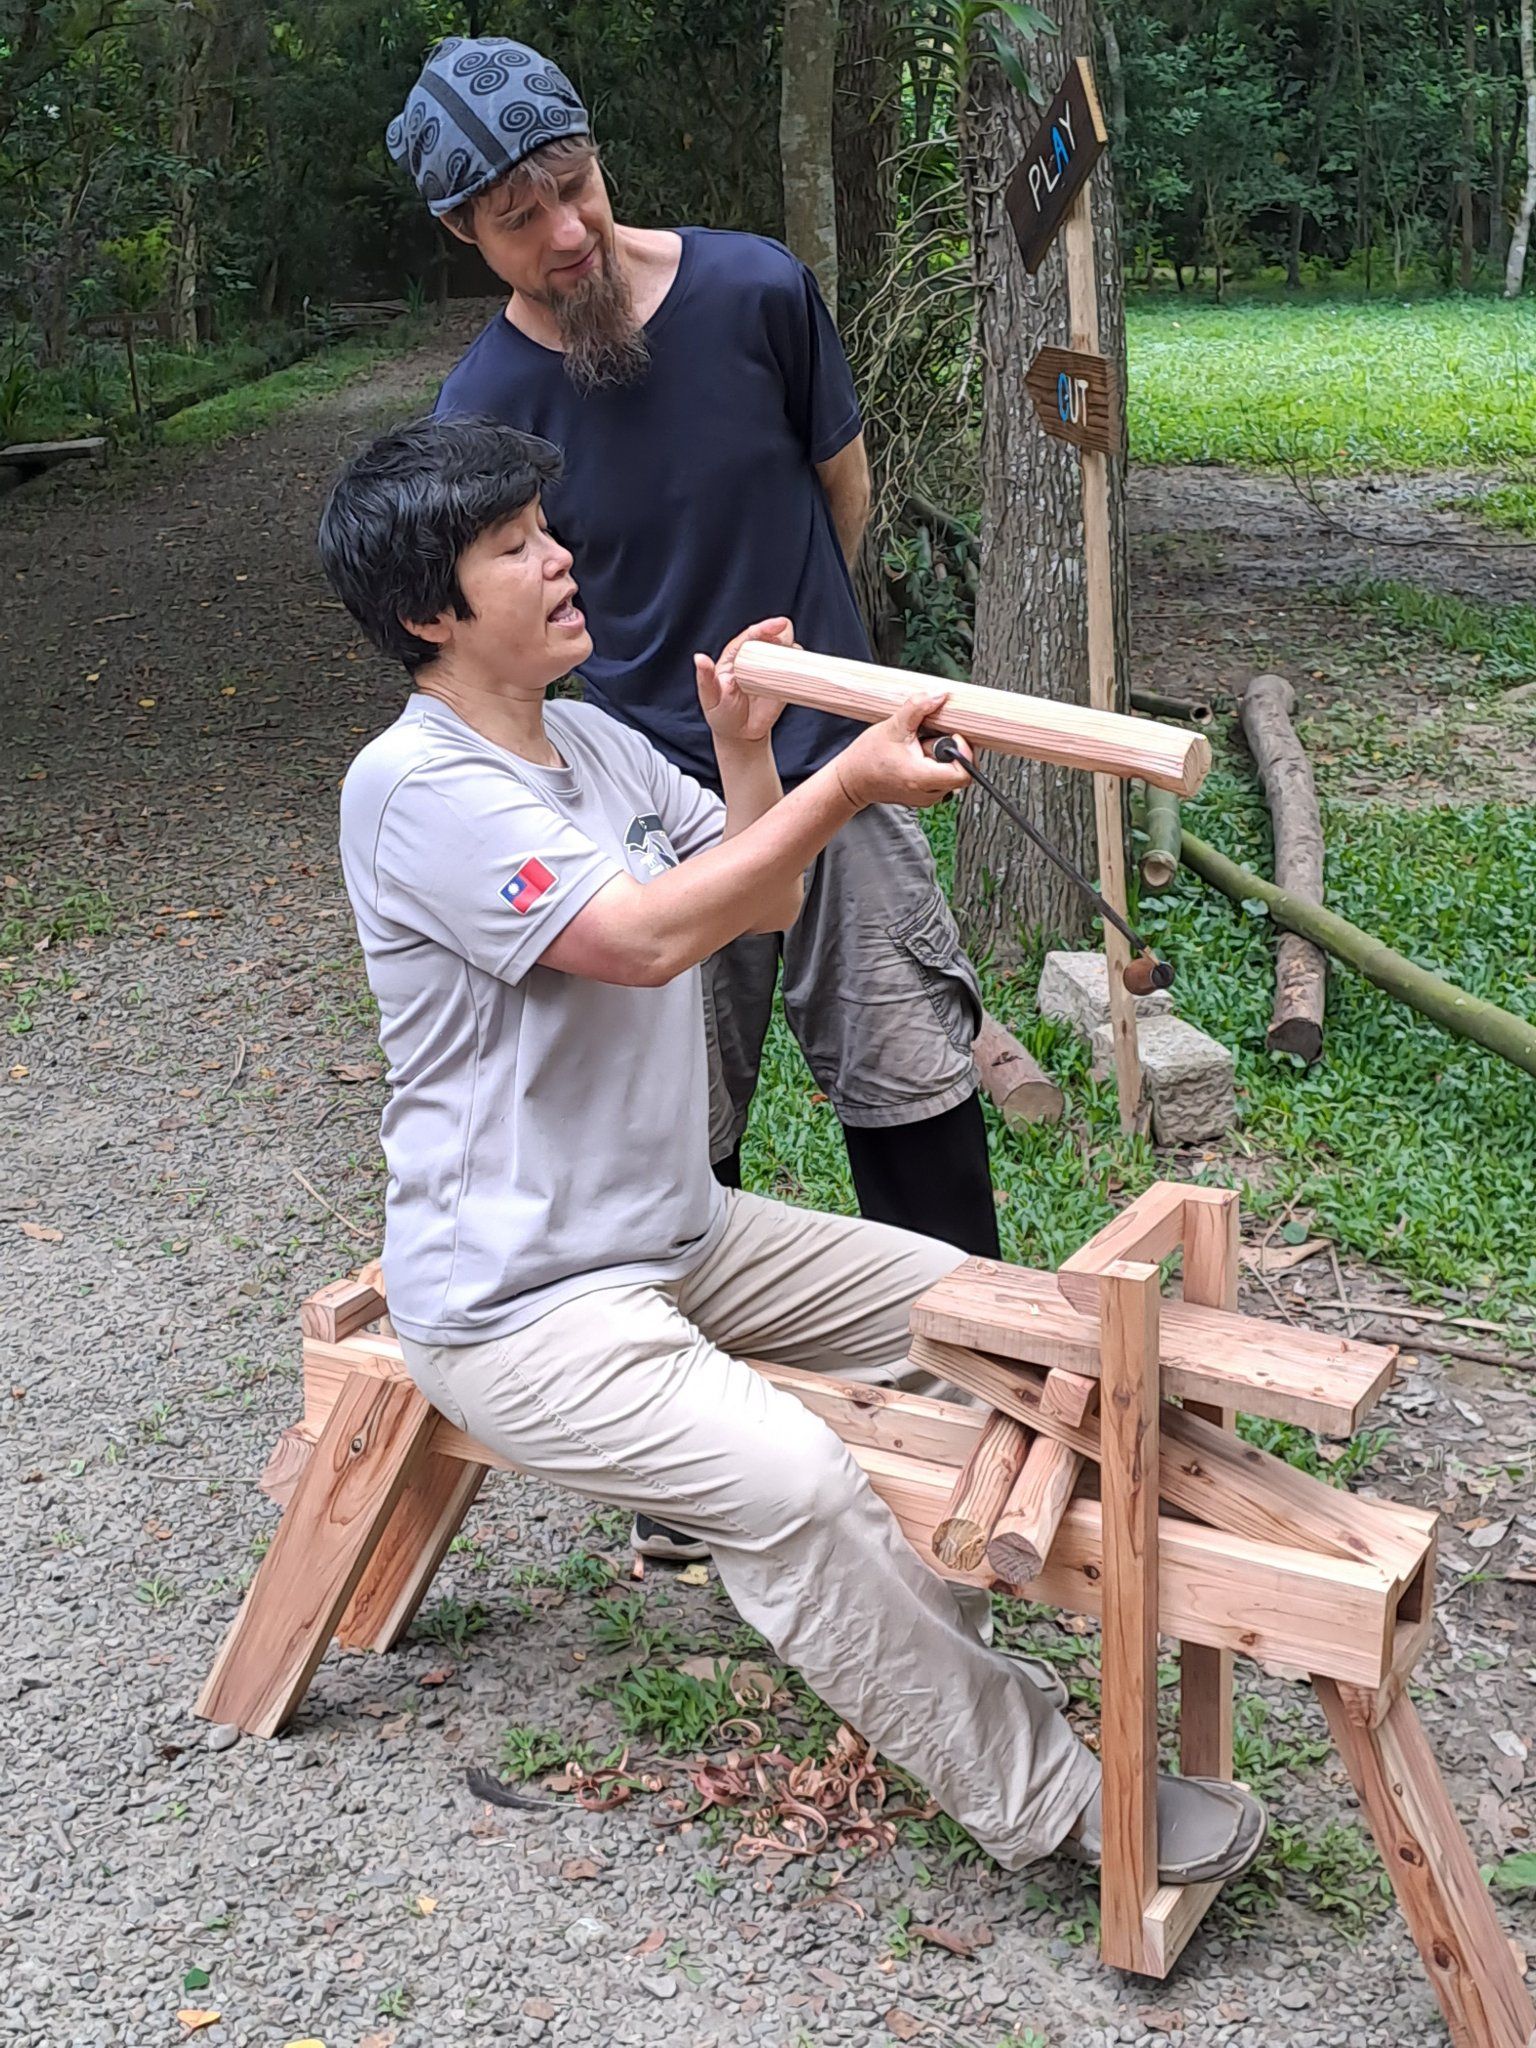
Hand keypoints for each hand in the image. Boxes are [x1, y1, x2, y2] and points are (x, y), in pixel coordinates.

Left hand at [694, 616, 795, 747]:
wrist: (739, 735)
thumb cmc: (721, 713)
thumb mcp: (710, 697)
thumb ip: (705, 677)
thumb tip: (699, 658)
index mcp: (735, 656)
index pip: (750, 636)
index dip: (765, 628)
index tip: (778, 625)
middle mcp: (755, 658)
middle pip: (772, 637)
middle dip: (781, 634)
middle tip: (786, 641)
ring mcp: (771, 670)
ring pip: (786, 651)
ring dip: (792, 650)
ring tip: (792, 658)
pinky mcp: (784, 684)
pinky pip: (796, 671)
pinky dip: (801, 667)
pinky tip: (802, 669)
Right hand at [835, 691, 972, 809]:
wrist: (852, 780)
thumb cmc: (867, 758)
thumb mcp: (893, 726)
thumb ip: (918, 707)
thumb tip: (939, 695)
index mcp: (921, 778)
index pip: (963, 773)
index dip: (964, 751)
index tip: (953, 736)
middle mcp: (927, 793)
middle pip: (960, 771)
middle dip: (950, 752)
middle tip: (928, 741)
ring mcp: (927, 798)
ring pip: (952, 776)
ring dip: (942, 759)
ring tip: (919, 751)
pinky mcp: (924, 797)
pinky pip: (942, 780)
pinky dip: (936, 767)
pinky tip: (918, 758)